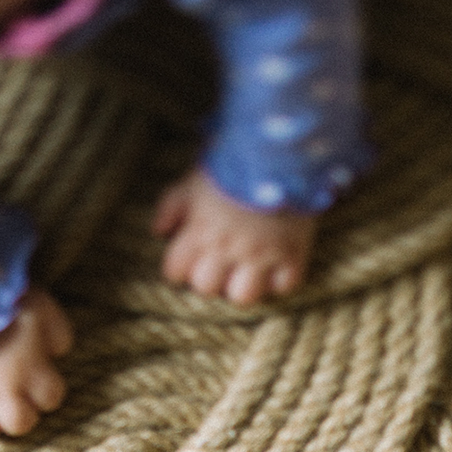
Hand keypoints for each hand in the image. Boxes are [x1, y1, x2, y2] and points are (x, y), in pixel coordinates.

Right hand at [0, 289, 72, 440]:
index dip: (45, 390)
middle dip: (17, 413)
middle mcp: (4, 389)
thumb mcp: (43, 309)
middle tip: (9, 397)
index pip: (51, 399)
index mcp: (33, 373)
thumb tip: (57, 350)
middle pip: (19, 424)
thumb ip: (57, 333)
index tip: (37, 378)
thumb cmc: (5, 299)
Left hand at [154, 168, 317, 306]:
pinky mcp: (292, 255)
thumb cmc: (231, 163)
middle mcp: (228, 250)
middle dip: (209, 278)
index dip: (180, 267)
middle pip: (207, 288)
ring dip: (241, 287)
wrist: (278, 154)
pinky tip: (275, 268)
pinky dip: (278, 281)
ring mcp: (262, 256)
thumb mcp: (192, 180)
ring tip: (246, 274)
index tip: (189, 259)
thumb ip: (171, 206)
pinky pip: (283, 286)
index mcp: (199, 232)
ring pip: (243, 297)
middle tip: (218, 265)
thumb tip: (159, 232)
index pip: (175, 272)